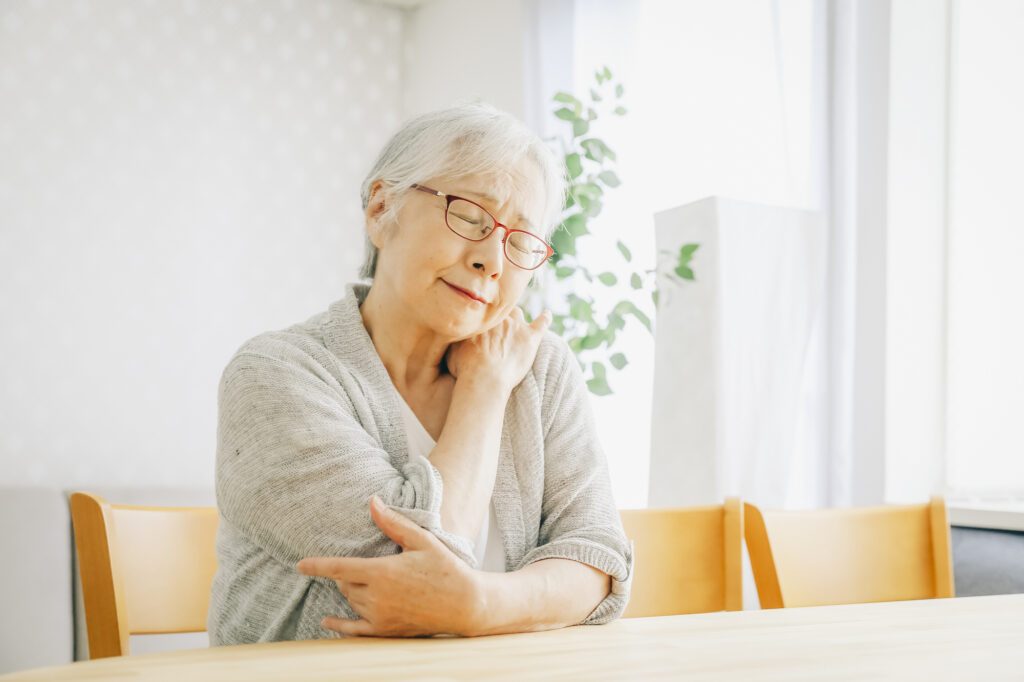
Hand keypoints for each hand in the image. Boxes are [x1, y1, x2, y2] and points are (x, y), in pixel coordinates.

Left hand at [296, 496, 483, 636]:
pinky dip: (339, 627)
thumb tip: (372, 502)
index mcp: (382, 572)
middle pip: (346, 585)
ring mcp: (381, 616)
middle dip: (347, 575)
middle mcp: (377, 596)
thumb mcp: (421, 540)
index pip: (339, 568)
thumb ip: (393, 523)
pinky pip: (355, 631)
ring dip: (352, 592)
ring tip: (366, 582)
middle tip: (364, 566)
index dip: (317, 566)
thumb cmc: (445, 568)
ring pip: (351, 603)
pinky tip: (327, 622)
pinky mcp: (387, 630)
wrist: (466, 604)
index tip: (300, 565)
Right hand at [445, 307, 551, 392]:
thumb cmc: (465, 366)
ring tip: (515, 319)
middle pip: (500, 309)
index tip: (480, 318)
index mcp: (481, 318)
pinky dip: (545, 318)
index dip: (482, 314)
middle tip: (495, 320)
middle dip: (498, 313)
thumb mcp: (451, 348)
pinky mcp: (531, 338)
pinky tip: (547, 314)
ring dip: (516, 316)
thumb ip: (453, 335)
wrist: (485, 379)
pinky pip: (541, 323)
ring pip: (518, 313)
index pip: (483, 308)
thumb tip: (447, 329)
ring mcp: (517, 326)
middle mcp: (499, 317)